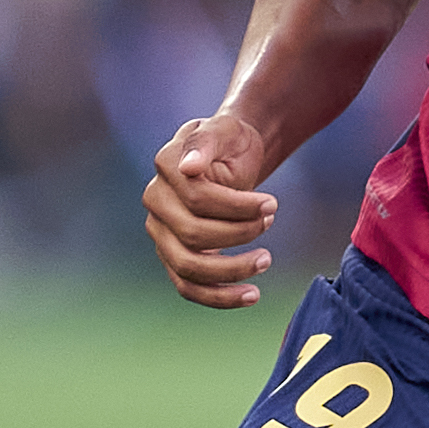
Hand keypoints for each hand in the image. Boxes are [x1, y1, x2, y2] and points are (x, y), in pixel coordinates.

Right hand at [144, 114, 278, 308]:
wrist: (230, 155)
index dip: (237, 206)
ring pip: (188, 268)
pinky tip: (252, 295)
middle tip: (270, 222)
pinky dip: (219, 298)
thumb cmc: (230, 142)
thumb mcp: (224, 130)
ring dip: (232, 270)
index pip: (197, 198)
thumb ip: (205, 143)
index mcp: (165, 167)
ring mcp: (161, 232)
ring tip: (266, 260)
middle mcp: (156, 202)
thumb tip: (189, 168)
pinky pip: (188, 287)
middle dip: (239, 234)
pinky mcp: (173, 256)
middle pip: (193, 234)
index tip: (272, 204)